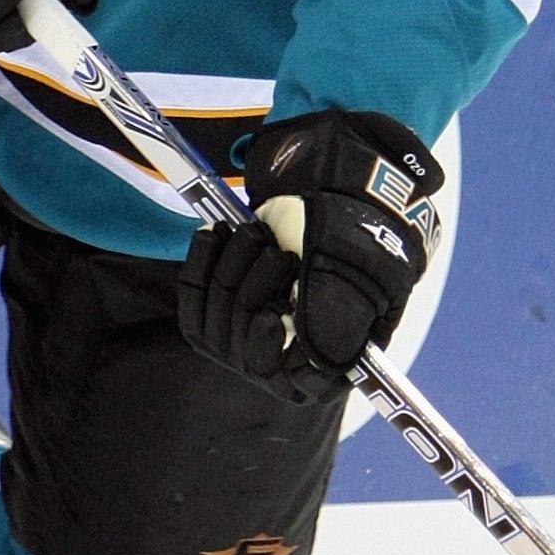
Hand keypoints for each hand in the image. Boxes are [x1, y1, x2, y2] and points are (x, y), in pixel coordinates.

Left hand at [178, 109, 443, 403]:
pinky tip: (213, 231)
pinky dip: (200, 263)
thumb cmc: (357, 218)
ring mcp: (253, 324)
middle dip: (254, 291)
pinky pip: (194, 301)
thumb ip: (340, 317)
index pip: (298, 385)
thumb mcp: (360, 263)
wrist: (335, 169)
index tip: (275, 318)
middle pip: (248, 352)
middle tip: (277, 248)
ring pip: (219, 325)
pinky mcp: (222, 299)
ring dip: (232, 270)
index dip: (276, 358)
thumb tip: (318, 365)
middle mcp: (292, 345)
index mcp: (337, 347)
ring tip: (255, 230)